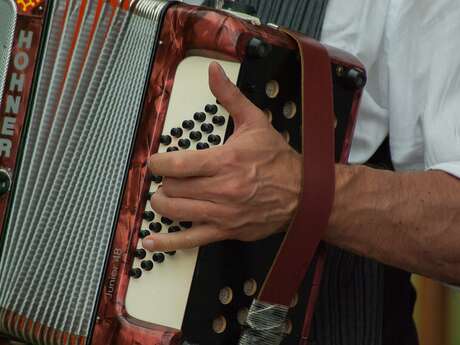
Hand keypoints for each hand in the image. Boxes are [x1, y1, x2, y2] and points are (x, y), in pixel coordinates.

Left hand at [142, 62, 301, 251]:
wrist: (304, 194)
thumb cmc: (278, 160)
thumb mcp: (255, 122)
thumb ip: (229, 96)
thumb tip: (213, 71)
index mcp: (225, 161)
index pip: (175, 165)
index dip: (157, 163)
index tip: (155, 161)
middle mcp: (221, 190)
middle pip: (172, 188)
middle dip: (164, 181)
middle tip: (169, 177)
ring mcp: (222, 214)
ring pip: (175, 211)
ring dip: (163, 202)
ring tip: (166, 195)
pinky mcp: (226, 231)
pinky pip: (190, 240)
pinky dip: (168, 242)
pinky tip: (152, 240)